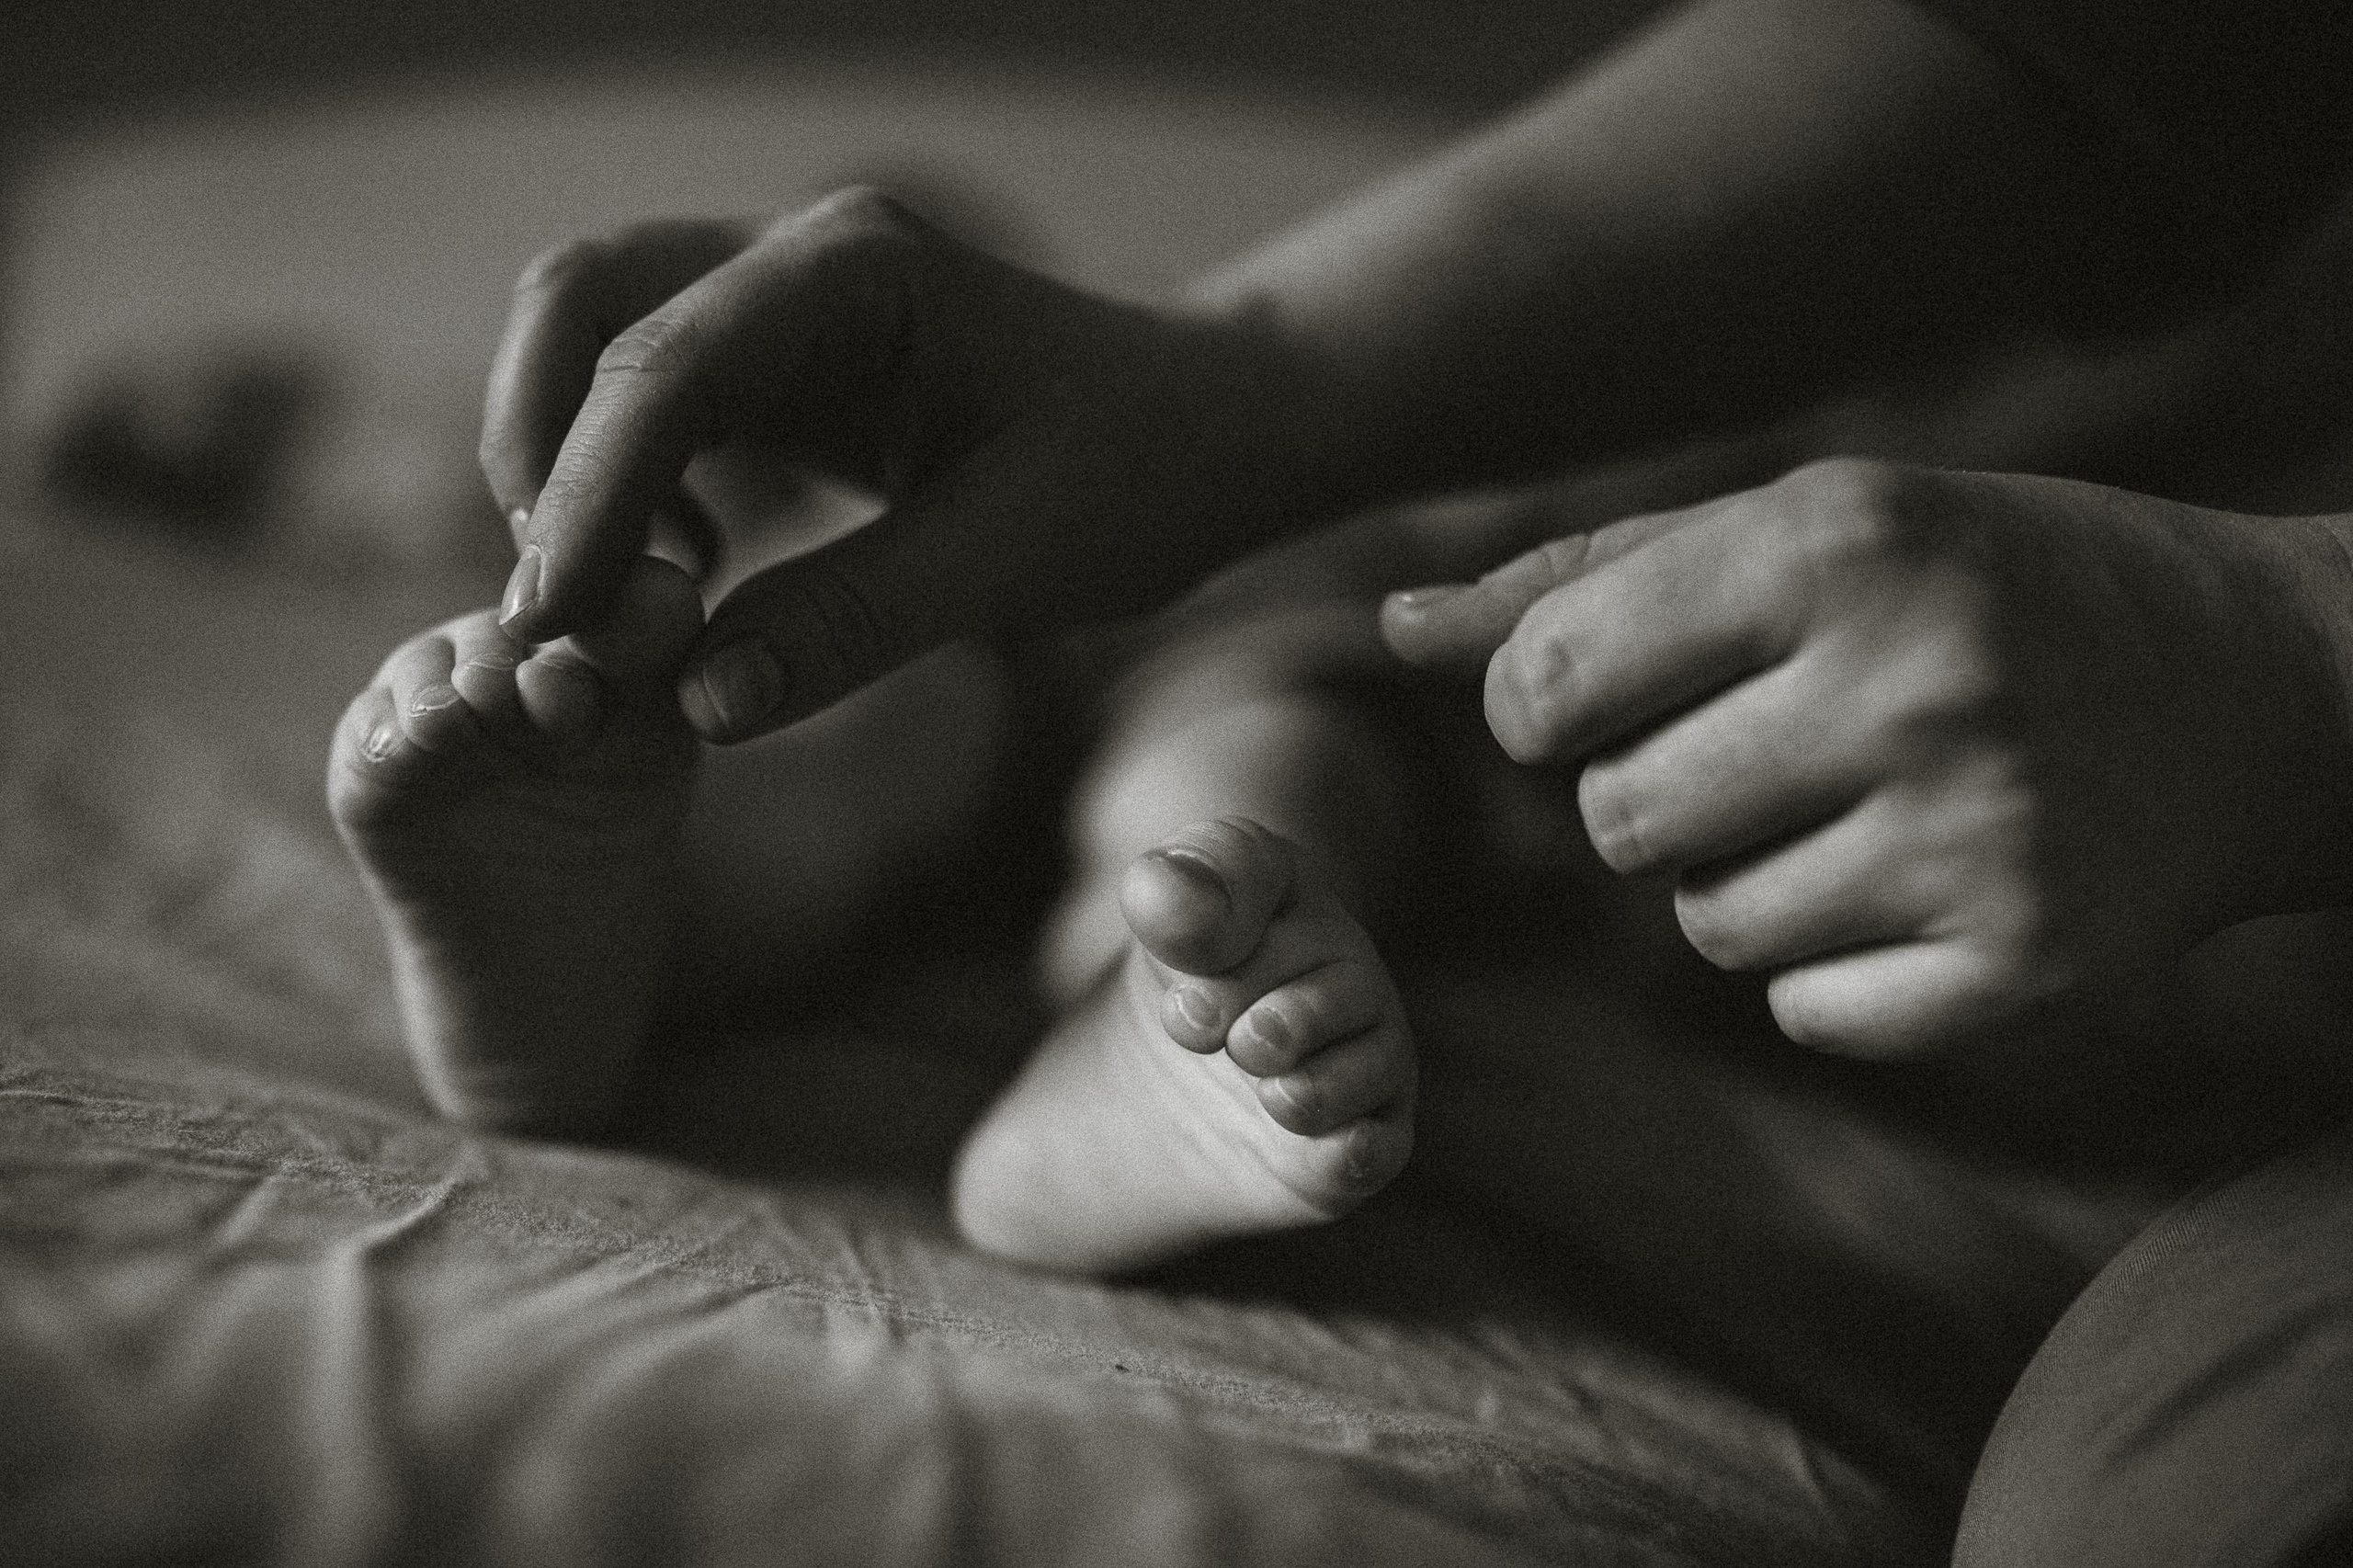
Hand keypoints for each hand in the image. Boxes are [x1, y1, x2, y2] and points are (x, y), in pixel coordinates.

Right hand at [484, 189, 1313, 740]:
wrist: (1205, 433)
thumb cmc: (1138, 474)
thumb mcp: (1011, 559)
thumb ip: (852, 624)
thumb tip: (697, 700)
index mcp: (856, 270)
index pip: (665, 363)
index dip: (589, 493)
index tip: (554, 621)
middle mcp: (795, 257)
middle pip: (582, 304)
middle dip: (539, 449)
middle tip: (560, 608)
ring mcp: (777, 296)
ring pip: (595, 339)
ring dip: (567, 462)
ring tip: (610, 599)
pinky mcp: (778, 359)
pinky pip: (648, 396)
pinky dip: (622, 478)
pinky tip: (684, 572)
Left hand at [1383, 459, 2352, 1055]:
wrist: (2266, 681)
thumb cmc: (1986, 584)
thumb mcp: (1805, 529)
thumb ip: (1585, 582)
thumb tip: (1392, 629)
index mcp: (1834, 544)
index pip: (1546, 685)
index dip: (1546, 712)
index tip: (1611, 699)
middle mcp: (1909, 682)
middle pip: (1616, 823)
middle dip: (1656, 798)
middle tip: (1775, 749)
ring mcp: (1979, 834)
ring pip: (1705, 930)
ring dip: (1746, 883)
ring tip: (1870, 807)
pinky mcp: (2032, 962)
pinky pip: (1807, 1014)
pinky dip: (1837, 971)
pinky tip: (1932, 885)